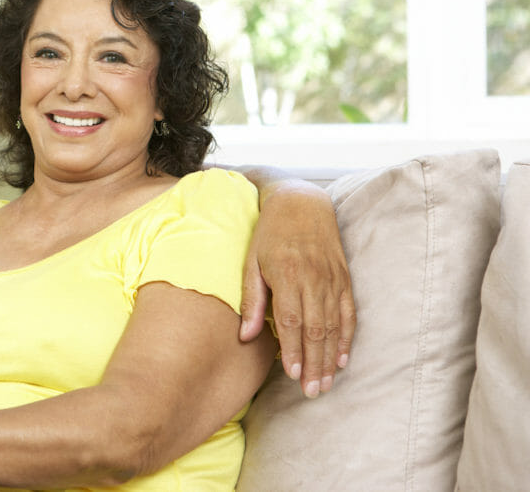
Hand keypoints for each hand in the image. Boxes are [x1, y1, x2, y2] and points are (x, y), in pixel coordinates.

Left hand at [239, 179, 354, 397]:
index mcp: (287, 275)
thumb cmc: (269, 234)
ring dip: (330, 358)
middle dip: (314, 363)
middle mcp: (312, 279)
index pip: (291, 320)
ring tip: (325, 384)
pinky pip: (348, 313)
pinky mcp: (344, 279)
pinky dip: (347, 337)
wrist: (301, 202)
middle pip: (315, 329)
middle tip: (311, 391)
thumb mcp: (252, 262)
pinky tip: (342, 358)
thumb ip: (251, 300)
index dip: (292, 349)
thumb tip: (246, 336)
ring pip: (333, 326)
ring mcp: (332, 280)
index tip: (292, 374)